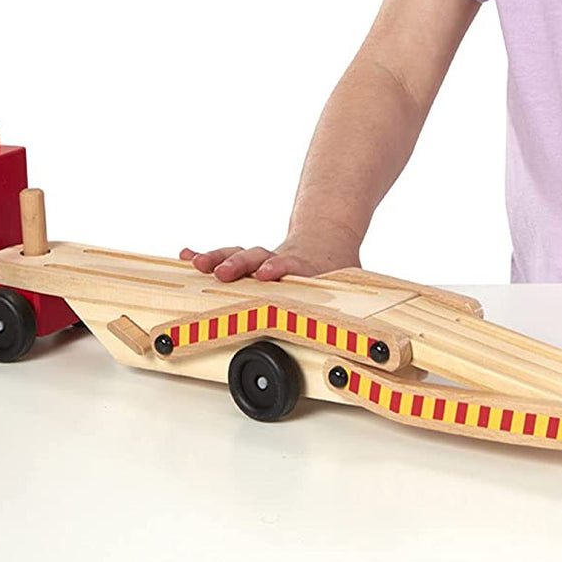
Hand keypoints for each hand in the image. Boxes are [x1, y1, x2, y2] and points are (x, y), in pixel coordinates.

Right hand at [179, 232, 359, 282]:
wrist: (327, 239)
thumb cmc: (331, 268)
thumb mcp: (348, 280)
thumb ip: (354, 298)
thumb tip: (375, 322)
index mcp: (302, 268)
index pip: (289, 266)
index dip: (278, 269)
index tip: (269, 273)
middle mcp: (277, 264)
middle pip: (257, 258)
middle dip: (240, 265)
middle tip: (223, 273)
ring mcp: (261, 262)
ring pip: (240, 256)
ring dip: (219, 259)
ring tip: (198, 263)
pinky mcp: (249, 264)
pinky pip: (225, 257)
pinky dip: (207, 255)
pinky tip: (187, 255)